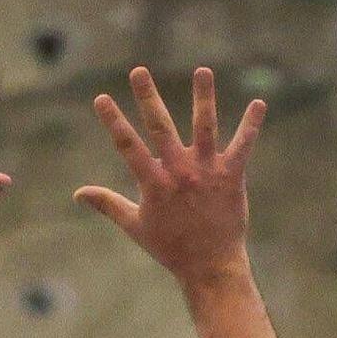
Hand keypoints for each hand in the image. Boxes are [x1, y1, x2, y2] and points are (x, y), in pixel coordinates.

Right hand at [74, 67, 264, 288]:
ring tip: (203, 71)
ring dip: (203, 97)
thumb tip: (78, 193)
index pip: (127, 146)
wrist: (210, 267)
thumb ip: (108, 204)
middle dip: (148, 97)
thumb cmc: (171, 248)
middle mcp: (179, 172)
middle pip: (160, 126)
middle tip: (138, 70)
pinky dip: (251, 124)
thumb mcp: (135, 226)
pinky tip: (259, 103)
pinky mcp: (231, 176)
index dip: (113, 121)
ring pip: (204, 127)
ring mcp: (206, 171)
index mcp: (153, 183)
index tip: (101, 97)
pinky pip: (243, 145)